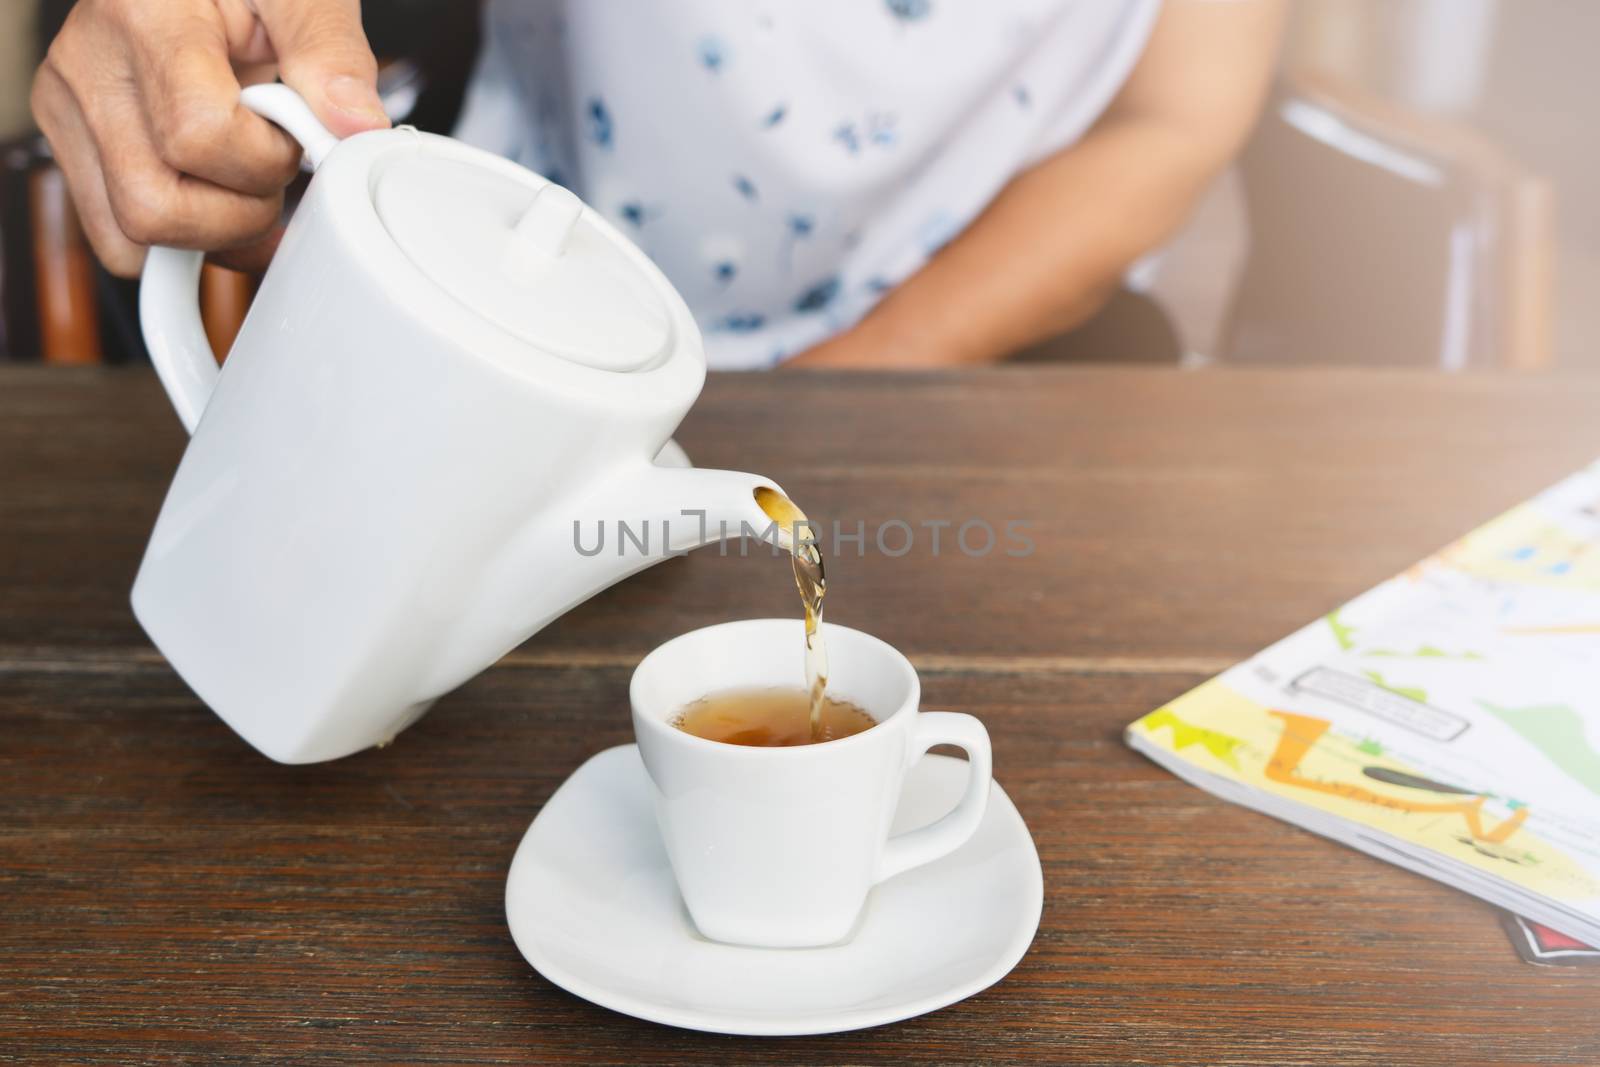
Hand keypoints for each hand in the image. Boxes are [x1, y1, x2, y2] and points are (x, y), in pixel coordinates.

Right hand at [31, 0, 388, 276]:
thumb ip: (329, 52)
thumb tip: (356, 126)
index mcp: (142, 17)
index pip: (199, 136)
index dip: (265, 158)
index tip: (292, 133)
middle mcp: (87, 69)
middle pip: (155, 208)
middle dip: (239, 212)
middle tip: (270, 164)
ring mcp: (70, 113)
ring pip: (131, 238)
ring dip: (210, 233)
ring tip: (243, 177)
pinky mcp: (71, 145)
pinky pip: (120, 239)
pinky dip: (182, 240)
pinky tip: (217, 198)